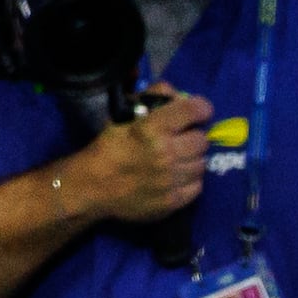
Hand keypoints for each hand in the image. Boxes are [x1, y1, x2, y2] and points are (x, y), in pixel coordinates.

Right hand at [61, 86, 214, 226]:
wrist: (95, 186)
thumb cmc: (110, 146)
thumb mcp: (125, 113)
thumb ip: (153, 97)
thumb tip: (180, 97)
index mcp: (153, 128)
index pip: (194, 110)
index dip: (201, 108)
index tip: (199, 111)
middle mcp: (166, 153)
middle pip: (202, 140)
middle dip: (194, 136)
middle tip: (183, 139)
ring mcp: (171, 180)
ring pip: (201, 163)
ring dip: (192, 159)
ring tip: (178, 158)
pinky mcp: (173, 201)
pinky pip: (197, 186)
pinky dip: (190, 180)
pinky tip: (176, 176)